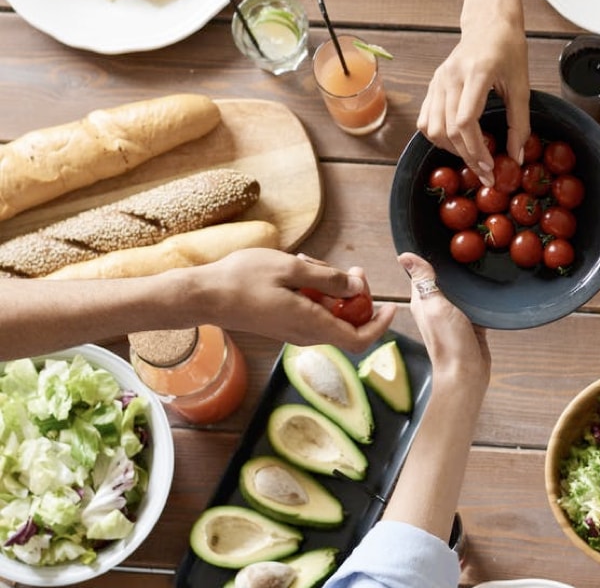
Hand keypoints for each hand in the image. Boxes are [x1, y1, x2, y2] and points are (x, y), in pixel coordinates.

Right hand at [190, 248, 394, 351]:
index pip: (358, 340)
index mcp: (310, 324)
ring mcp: (292, 331)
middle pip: (347, 324)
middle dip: (356, 297)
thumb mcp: (292, 268)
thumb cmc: (243, 279)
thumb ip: (327, 279)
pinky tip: (300, 271)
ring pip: (329, 315)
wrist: (204, 295)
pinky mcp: (283, 324)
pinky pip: (311, 311)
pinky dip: (315, 292)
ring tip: (313, 264)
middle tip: (351, 270)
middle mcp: (304, 334)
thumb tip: (356, 289)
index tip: (390, 305)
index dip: (379, 325)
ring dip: (332, 290)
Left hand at [398, 252, 489, 392]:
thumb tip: (405, 256)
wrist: (467, 373)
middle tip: (465, 244)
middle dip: (450, 264)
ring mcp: (453, 314)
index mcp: (422, 300)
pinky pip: (473, 302)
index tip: (439, 237)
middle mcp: (435, 306)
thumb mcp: (434, 306)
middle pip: (442, 278)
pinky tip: (487, 283)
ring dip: (465, 278)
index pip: (421, 272)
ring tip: (479, 258)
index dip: (427, 255)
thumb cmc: (448, 342)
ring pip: (458, 289)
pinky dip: (478, 293)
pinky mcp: (470, 321)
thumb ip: (423, 281)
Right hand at [417, 16, 530, 184]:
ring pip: (432, 128)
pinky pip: (426, 119)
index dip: (476, 149)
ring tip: (472, 157)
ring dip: (450, 149)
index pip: (465, 121)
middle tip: (485, 172)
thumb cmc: (509, 49)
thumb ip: (520, 123)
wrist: (489, 23)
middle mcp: (451, 77)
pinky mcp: (433, 83)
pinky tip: (456, 142)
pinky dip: (438, 136)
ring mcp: (438, 80)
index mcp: (476, 73)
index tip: (490, 166)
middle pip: (448, 129)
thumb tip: (517, 157)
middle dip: (467, 156)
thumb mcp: (522, 85)